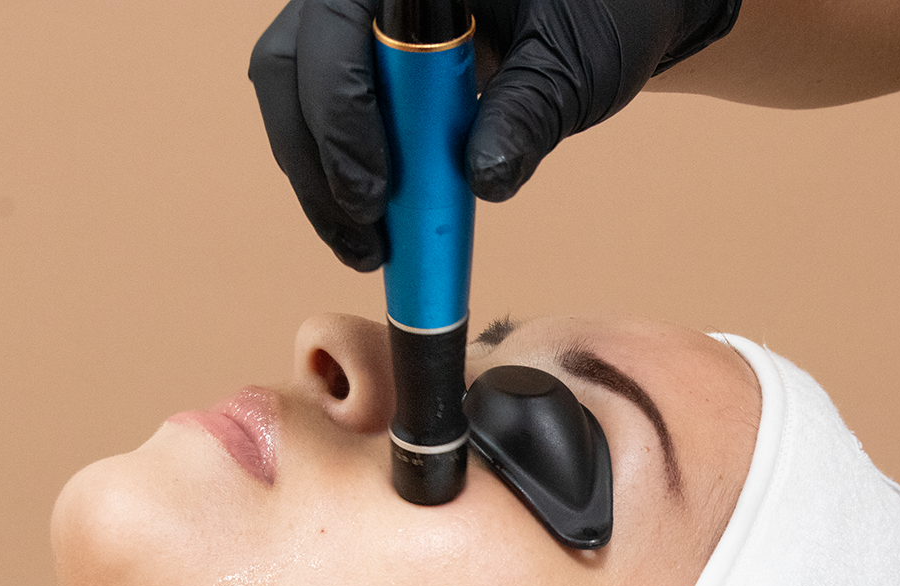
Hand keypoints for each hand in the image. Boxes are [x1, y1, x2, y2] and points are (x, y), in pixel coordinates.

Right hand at [248, 0, 740, 269]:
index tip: (373, 194)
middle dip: (318, 161)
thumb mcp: (575, 65)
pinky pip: (320, 117)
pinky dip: (338, 176)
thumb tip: (483, 179)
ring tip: (368, 249)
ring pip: (295, 97)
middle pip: (294, 67)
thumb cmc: (597, 16)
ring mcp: (357, 24)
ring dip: (320, 180)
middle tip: (365, 237)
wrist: (606, 16)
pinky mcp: (361, 65)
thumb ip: (527, 113)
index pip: (337, 30)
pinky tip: (375, 229)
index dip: (339, 113)